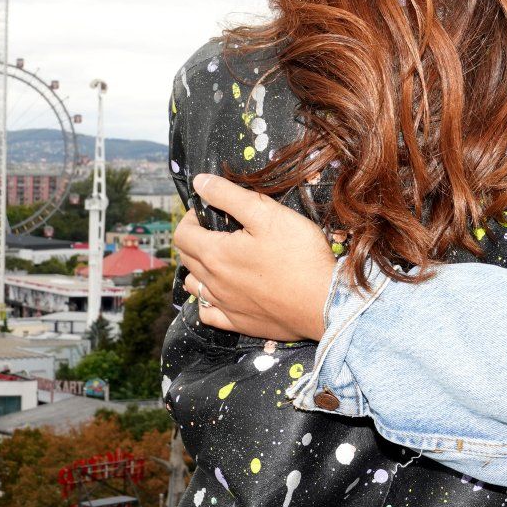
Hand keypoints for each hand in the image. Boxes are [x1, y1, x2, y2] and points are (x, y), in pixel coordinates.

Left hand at [173, 173, 335, 341]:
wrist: (325, 303)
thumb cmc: (299, 255)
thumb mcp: (267, 214)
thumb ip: (229, 195)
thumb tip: (199, 182)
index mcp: (215, 254)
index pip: (182, 234)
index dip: (190, 218)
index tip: (207, 211)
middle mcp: (213, 282)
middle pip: (186, 258)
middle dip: (194, 239)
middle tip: (215, 229)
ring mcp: (225, 306)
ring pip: (194, 285)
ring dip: (198, 269)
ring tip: (219, 258)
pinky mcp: (239, 323)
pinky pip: (209, 314)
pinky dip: (207, 301)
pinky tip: (220, 293)